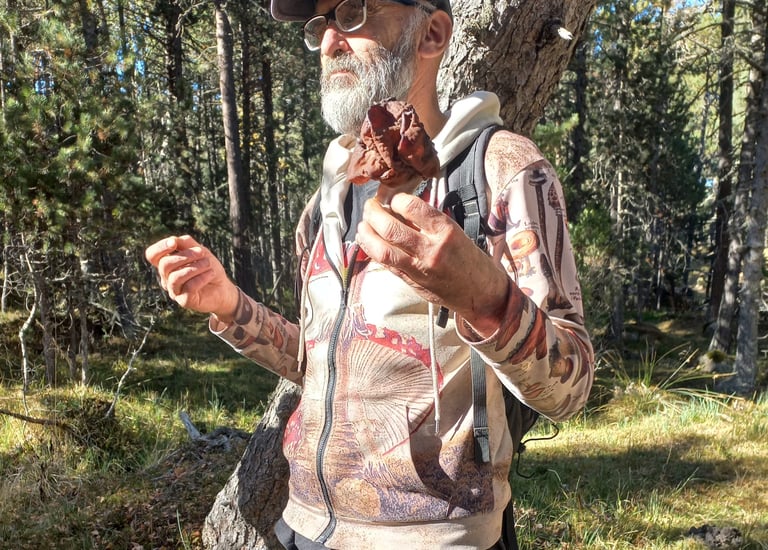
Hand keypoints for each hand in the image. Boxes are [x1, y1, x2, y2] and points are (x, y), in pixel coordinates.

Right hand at [145, 235, 238, 322]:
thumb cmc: (208, 268)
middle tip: (202, 253)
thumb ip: (186, 244)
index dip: (160, 247)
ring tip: (208, 264)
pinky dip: (201, 277)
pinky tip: (211, 273)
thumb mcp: (199, 251)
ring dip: (194, 267)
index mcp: (167, 264)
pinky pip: (188, 287)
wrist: (223, 288)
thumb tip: (173, 240)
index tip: (174, 242)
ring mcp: (174, 291)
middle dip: (185, 255)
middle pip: (164, 264)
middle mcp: (167, 278)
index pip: (152, 255)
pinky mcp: (184, 301)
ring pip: (175, 277)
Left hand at [356, 193, 508, 336]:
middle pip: (391, 228)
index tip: (392, 199)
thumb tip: (399, 210)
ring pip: (383, 250)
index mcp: (445, 230)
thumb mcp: (455, 233)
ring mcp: (420, 268)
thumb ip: (428, 223)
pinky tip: (369, 242)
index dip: (396, 199)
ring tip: (363, 225)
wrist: (481, 292)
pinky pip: (387, 264)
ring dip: (367, 235)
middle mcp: (431, 248)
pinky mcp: (412, 282)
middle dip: (373, 214)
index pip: (411, 206)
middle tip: (370, 207)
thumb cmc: (470, 260)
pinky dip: (373, 251)